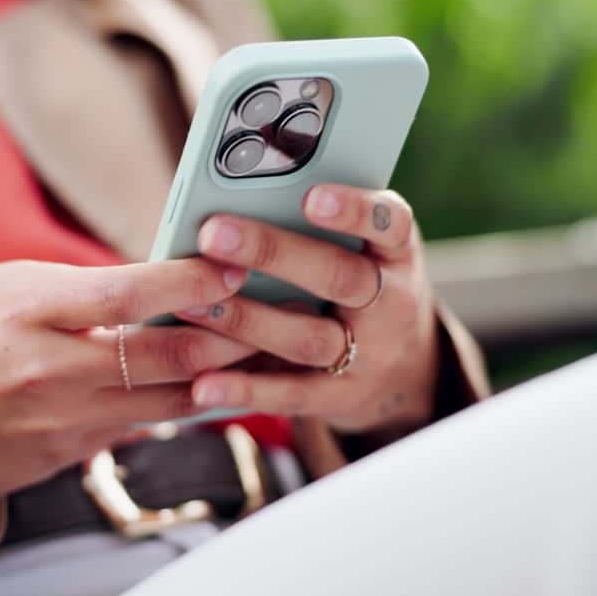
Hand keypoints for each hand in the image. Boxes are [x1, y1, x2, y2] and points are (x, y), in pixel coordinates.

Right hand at [0, 259, 251, 511]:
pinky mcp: (69, 456)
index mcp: (29, 311)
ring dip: (224, 377)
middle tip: (275, 310)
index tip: (236, 260)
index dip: (192, 278)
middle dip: (230, 334)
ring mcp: (61, 422)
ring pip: (169, 403)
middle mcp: (48, 371)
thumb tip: (162, 282)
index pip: (128, 293)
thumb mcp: (9, 287)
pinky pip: (142, 428)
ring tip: (268, 348)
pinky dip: (184, 406)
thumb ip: (83, 287)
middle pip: (164, 358)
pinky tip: (217, 385)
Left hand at [174, 185, 439, 434]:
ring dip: (246, 321)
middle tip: (213, 233)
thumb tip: (230, 199)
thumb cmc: (358, 282)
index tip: (311, 197)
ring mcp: (369, 356)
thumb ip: (310, 222)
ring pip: (308, 338)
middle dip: (273, 253)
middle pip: (338, 277)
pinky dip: (245, 390)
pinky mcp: (340, 397)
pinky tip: (204, 384)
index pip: (388, 222)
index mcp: (395, 252)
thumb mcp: (361, 247)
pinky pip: (291, 393)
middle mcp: (390, 302)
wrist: (405, 367)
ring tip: (191, 305)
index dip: (355, 210)